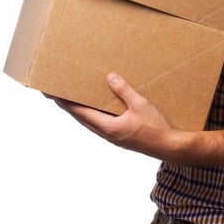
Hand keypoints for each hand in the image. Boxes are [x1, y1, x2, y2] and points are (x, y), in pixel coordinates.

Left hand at [49, 73, 179, 159]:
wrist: (169, 147)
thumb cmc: (156, 128)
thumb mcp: (140, 105)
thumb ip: (124, 91)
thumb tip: (110, 77)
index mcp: (109, 127)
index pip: (81, 113)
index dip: (66, 104)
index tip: (53, 96)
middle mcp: (107, 134)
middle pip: (81, 119)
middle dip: (67, 107)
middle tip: (55, 97)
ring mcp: (113, 138)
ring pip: (89, 124)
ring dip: (78, 113)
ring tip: (70, 103)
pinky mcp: (120, 138)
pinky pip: (99, 126)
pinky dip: (90, 117)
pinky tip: (94, 112)